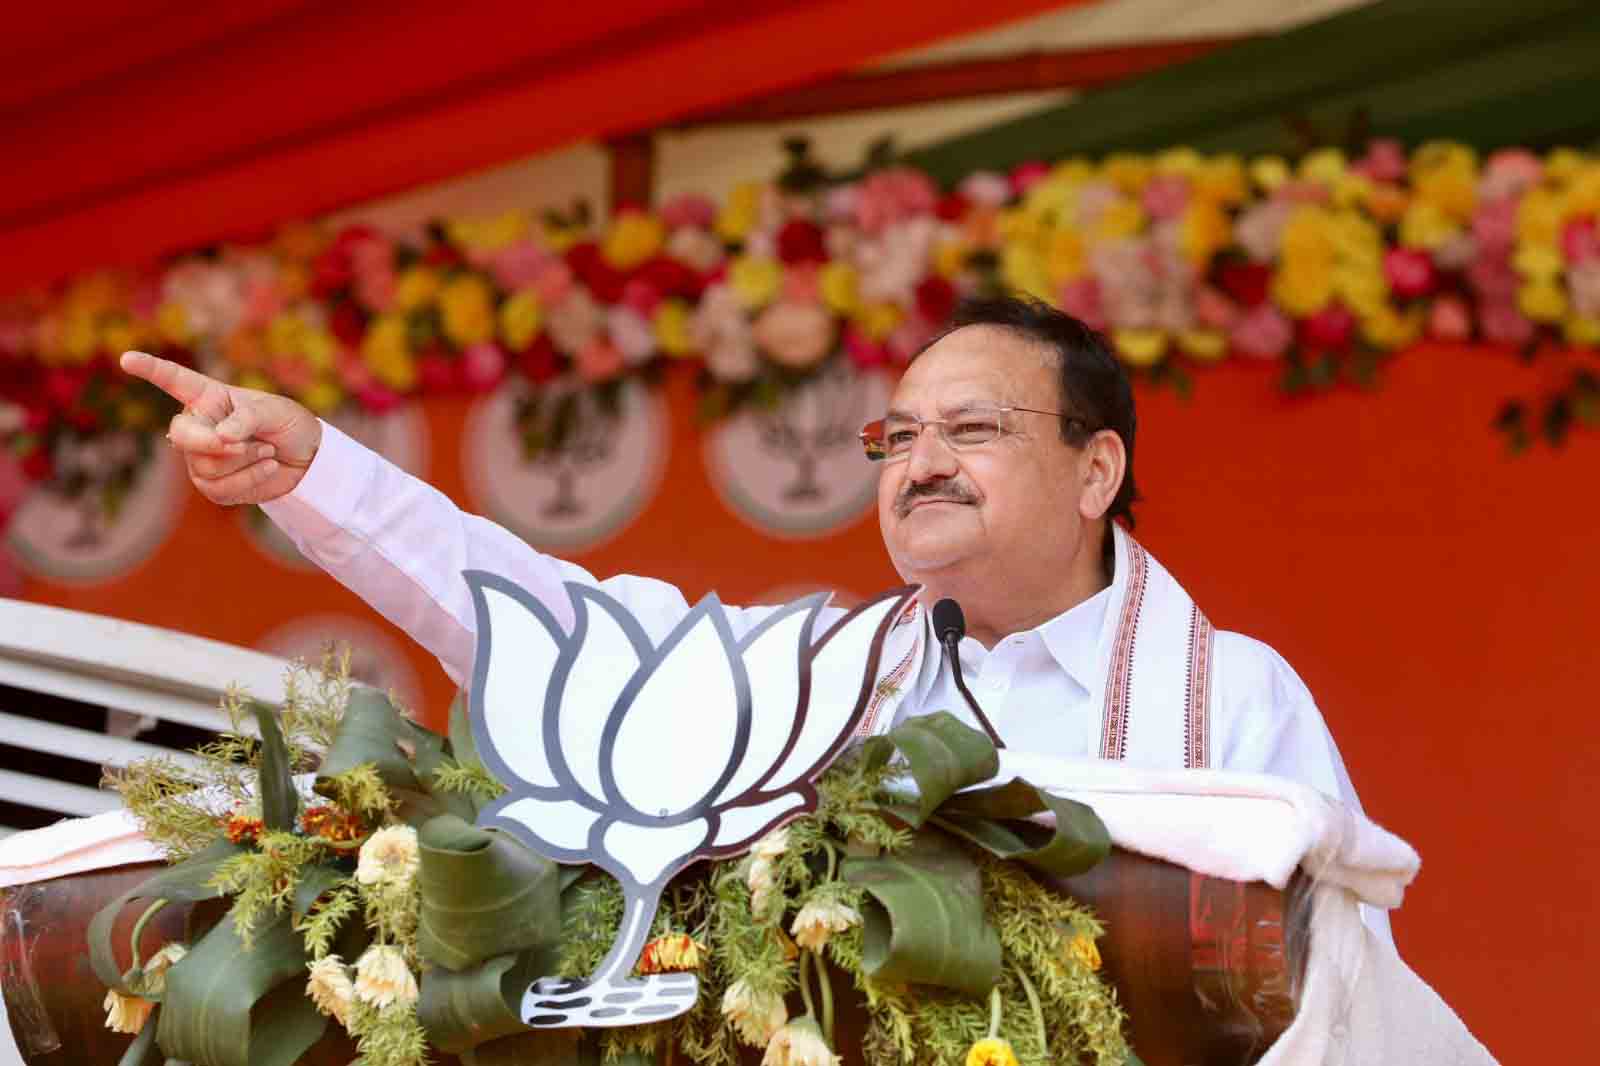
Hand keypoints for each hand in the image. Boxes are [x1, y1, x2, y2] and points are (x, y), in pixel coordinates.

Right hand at [120, 350, 322, 505]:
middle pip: (182, 436)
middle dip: (211, 443)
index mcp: (209, 397)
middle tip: (242, 443)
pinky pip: (218, 488)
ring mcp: (201, 457)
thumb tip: (220, 438)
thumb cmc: (288, 424)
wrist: (307, 459)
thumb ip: (247, 419)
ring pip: (205, 465)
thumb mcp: (274, 412)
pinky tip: (269, 467)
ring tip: (267, 450)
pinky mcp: (213, 485)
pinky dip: (249, 479)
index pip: (175, 380)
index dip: (151, 369)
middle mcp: (198, 425)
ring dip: (244, 460)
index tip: (127, 358)